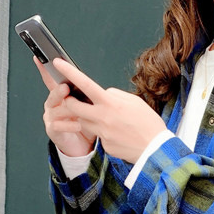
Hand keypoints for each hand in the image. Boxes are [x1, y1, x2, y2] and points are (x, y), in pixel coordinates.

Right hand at [33, 56, 95, 157]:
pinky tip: (78, 125)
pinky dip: (69, 125)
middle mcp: (52, 105)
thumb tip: (88, 83)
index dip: (44, 69)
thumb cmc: (85, 124)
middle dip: (59, 91)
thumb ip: (84, 96)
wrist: (81, 146)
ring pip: (56, 110)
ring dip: (68, 109)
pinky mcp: (52, 130)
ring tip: (76, 109)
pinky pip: (58, 125)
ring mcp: (50, 117)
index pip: (50, 80)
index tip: (39, 58)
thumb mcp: (86, 107)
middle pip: (53, 94)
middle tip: (65, 88)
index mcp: (59, 96)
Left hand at [52, 58, 167, 164]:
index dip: (69, 72)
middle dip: (69, 101)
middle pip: (73, 107)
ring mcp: (102, 133)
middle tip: (71, 98)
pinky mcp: (105, 145)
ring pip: (83, 123)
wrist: (156, 150)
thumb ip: (115, 95)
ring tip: (104, 118)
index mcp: (110, 103)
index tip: (58, 63)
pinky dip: (103, 132)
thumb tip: (104, 93)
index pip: (84, 84)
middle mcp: (103, 118)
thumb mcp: (134, 101)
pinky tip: (117, 133)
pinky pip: (98, 136)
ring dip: (87, 118)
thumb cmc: (149, 124)